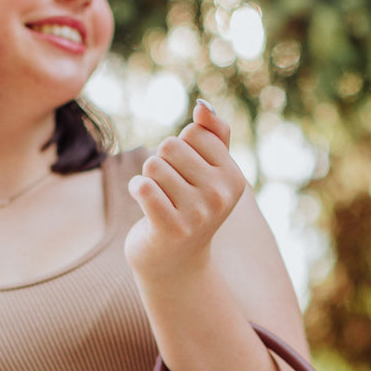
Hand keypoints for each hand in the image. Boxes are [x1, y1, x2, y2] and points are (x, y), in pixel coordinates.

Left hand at [124, 99, 246, 280]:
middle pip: (170, 146)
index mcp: (234, 178)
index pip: (194, 133)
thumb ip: (213, 135)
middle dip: (162, 163)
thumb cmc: (190, 209)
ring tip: (160, 200)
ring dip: (148, 179)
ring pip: (153, 165)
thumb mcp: (209, 172)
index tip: (186, 175)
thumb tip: (202, 107)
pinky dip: (136, 189)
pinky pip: (143, 187)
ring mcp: (197, 214)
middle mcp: (220, 196)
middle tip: (170, 190)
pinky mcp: (171, 228)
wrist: (175, 263)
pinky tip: (143, 202)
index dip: (181, 149)